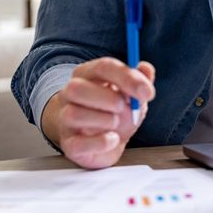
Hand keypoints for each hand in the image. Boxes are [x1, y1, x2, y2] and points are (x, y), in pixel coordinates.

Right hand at [41, 57, 155, 168]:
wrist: (104, 142)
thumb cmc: (115, 112)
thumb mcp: (131, 94)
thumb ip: (140, 80)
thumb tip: (146, 68)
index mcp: (87, 75)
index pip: (101, 67)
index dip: (126, 77)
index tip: (147, 91)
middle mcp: (70, 94)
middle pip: (76, 88)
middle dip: (107, 98)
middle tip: (125, 106)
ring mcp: (65, 120)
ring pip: (73, 114)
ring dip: (103, 119)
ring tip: (116, 123)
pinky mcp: (69, 145)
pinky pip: (78, 144)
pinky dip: (101, 142)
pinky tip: (113, 139)